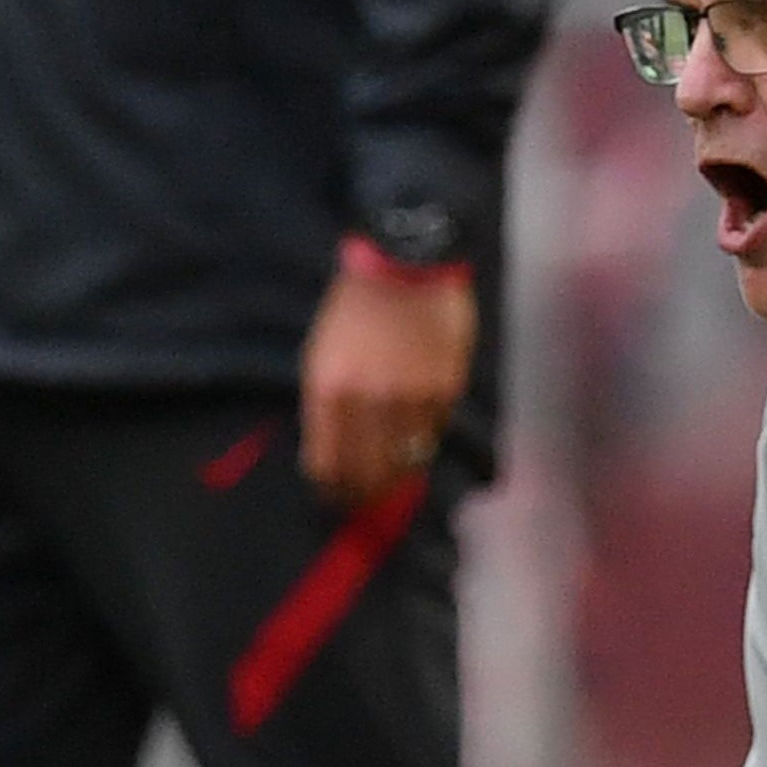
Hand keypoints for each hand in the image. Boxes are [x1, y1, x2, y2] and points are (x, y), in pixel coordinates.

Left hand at [298, 255, 474, 507]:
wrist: (406, 263)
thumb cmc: (354, 308)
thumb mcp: (321, 354)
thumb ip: (325, 407)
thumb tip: (327, 456)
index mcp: (329, 389)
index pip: (327, 463)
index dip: (330, 488)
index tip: (334, 496)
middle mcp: (368, 400)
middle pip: (366, 472)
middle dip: (362, 494)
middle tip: (364, 503)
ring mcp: (410, 397)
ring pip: (404, 461)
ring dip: (396, 478)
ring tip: (392, 485)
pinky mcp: (445, 390)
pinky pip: (433, 435)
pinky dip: (424, 445)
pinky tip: (416, 445)